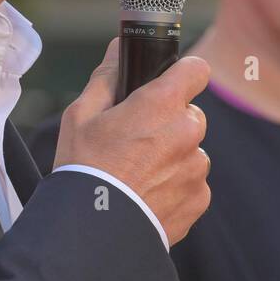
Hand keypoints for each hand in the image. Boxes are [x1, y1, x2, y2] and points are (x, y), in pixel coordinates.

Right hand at [53, 38, 210, 245]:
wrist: (93, 231)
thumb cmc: (83, 168)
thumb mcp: (81, 115)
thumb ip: (107, 77)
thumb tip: (118, 49)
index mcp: (161, 104)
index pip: (196, 69)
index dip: (183, 73)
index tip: (170, 82)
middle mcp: (187, 132)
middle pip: (189, 114)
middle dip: (169, 121)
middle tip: (136, 140)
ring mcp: (196, 168)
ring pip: (191, 150)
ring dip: (173, 156)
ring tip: (138, 175)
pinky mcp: (199, 198)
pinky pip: (192, 183)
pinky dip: (175, 186)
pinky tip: (147, 195)